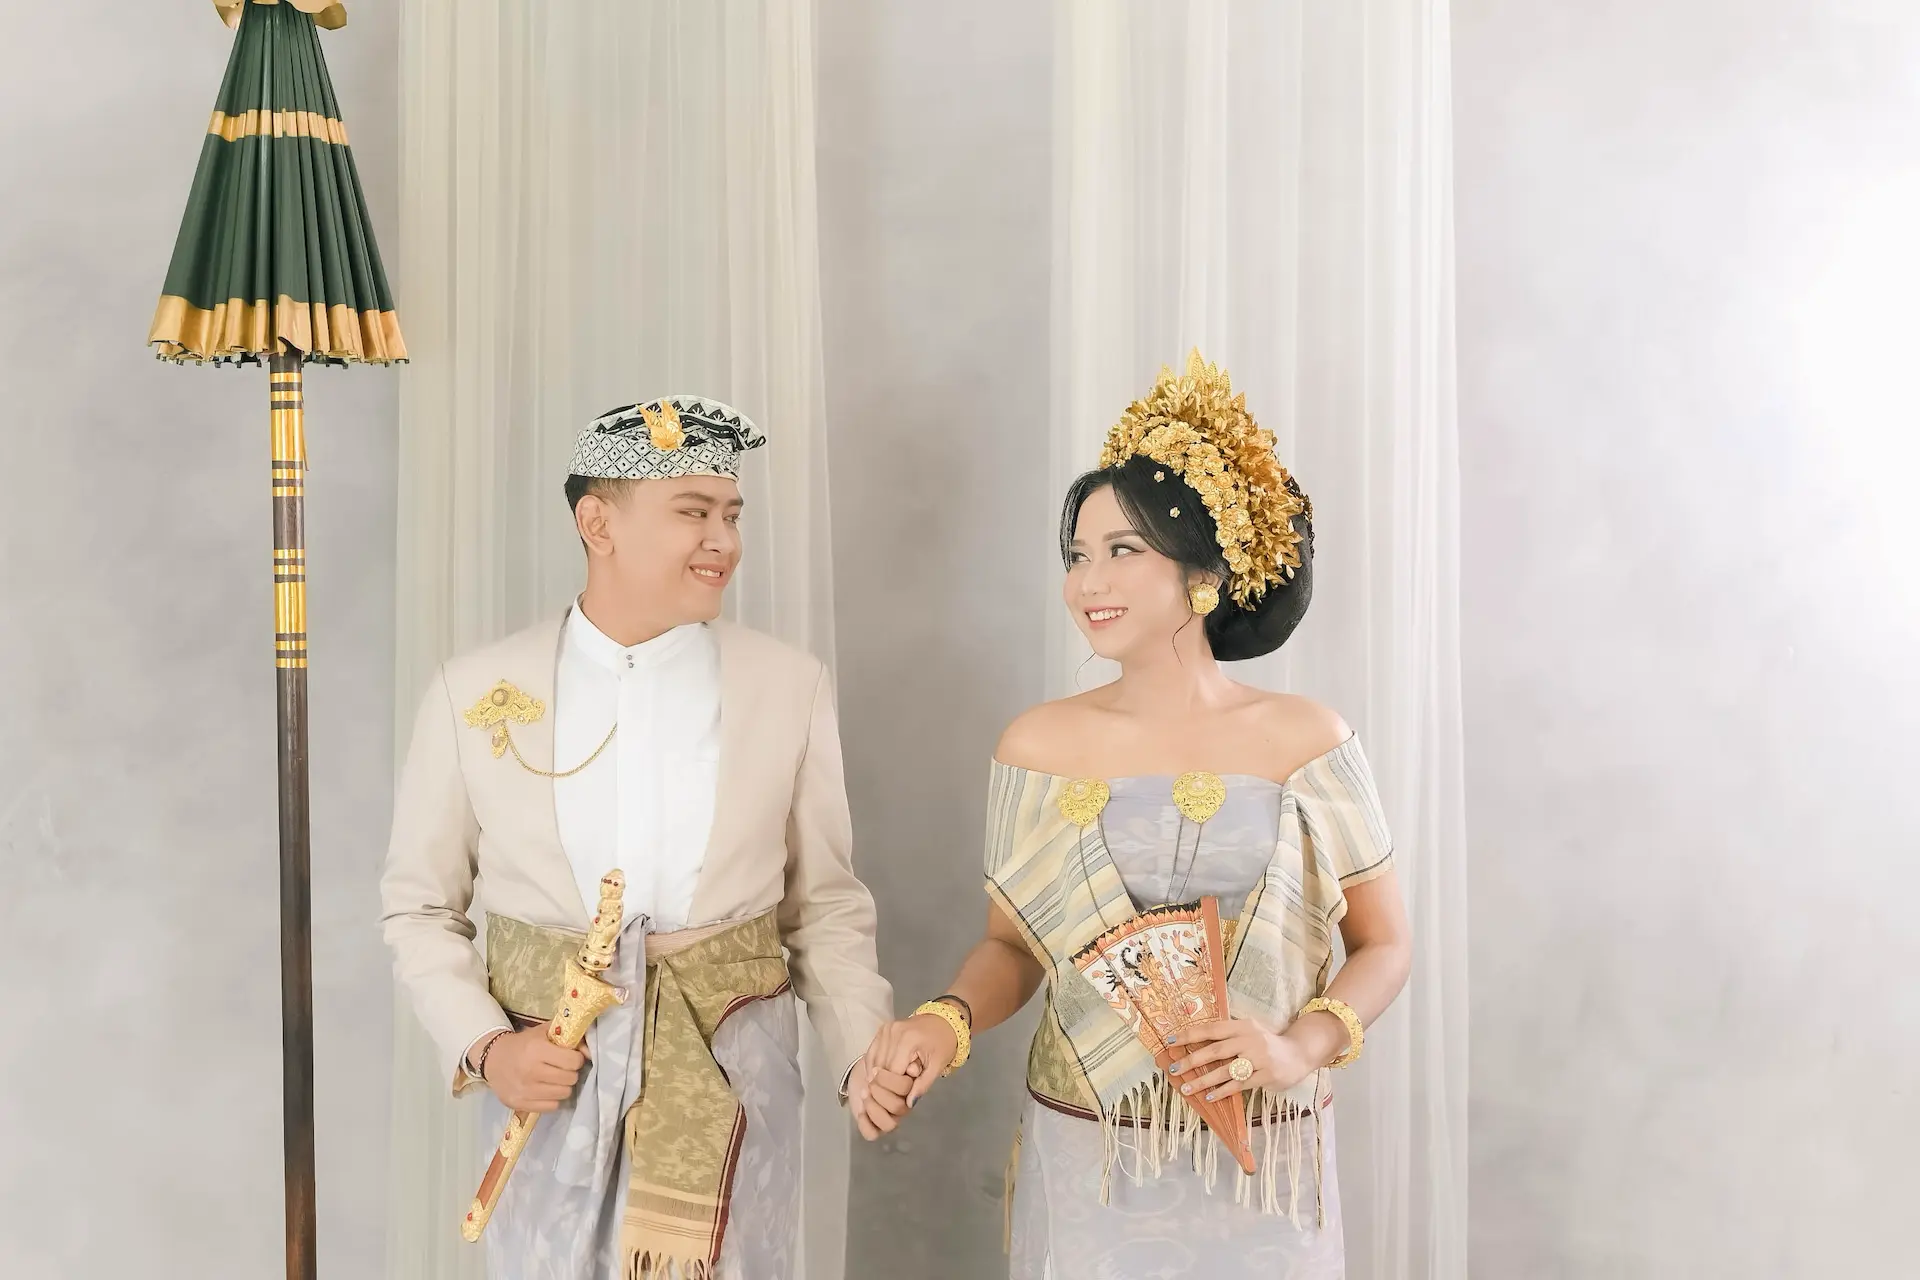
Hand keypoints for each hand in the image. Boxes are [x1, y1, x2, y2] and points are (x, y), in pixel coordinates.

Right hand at [481, 1026, 586, 1112]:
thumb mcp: (545, 1032)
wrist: (493, 1059)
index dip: (576, 1058)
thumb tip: (591, 1052)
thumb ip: (570, 1038)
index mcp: (537, 1050)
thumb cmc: (524, 1043)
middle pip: (570, 1079)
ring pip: (563, 1094)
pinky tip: (546, 1089)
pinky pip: (552, 1106)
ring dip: (563, 1086)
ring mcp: (525, 1090)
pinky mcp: (520, 1104)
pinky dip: (553, 1099)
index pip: (573, 1061)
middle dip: (570, 1073)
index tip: (571, 1057)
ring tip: (555, 1079)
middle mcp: (531, 1071)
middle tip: (563, 1068)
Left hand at [846, 1057, 919, 1139]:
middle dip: (880, 1092)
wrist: (866, 1072)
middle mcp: (903, 1107)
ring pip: (889, 1125)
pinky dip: (866, 1124)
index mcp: (910, 1089)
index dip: (892, 1080)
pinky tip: (861, 1112)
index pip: (907, 1088)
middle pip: (898, 1108)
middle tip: (869, 1082)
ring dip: (874, 1108)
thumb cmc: (880, 1065)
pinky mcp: (874, 1126)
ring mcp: (890, 1118)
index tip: (876, 1070)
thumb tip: (913, 1070)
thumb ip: (905, 1062)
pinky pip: (873, 1134)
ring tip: (865, 1093)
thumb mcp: (890, 1058)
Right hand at [866, 1013, 958, 1107]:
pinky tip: (881, 1074)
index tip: (907, 1092)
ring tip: (895, 1079)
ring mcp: (885, 1029)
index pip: (893, 1073)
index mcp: (908, 1040)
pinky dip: (875, 1066)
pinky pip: (872, 1053)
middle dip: (890, 1082)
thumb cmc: (943, 1044)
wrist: (944, 1021)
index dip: (898, 1087)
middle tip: (902, 1086)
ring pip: (874, 1062)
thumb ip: (922, 1085)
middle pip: (882, 1069)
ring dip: (881, 1075)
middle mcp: (892, 1032)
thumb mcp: (937, 1066)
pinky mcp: (882, 1029)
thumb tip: (908, 1104)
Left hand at [1166, 1018, 1314, 1102]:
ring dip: (1204, 1081)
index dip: (1190, 1035)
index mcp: (1242, 1026)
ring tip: (1187, 1088)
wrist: (1299, 1053)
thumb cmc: (1266, 1044)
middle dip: (1192, 1060)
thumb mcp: (1249, 1032)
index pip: (1211, 1029)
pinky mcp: (1266, 1075)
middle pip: (1216, 1050)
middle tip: (1174, 1069)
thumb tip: (1194, 1044)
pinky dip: (1223, 1091)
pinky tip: (1210, 1097)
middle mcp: (1250, 1039)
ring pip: (1226, 1071)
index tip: (1171, 1041)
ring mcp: (1259, 1058)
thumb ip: (1227, 1037)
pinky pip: (1240, 1085)